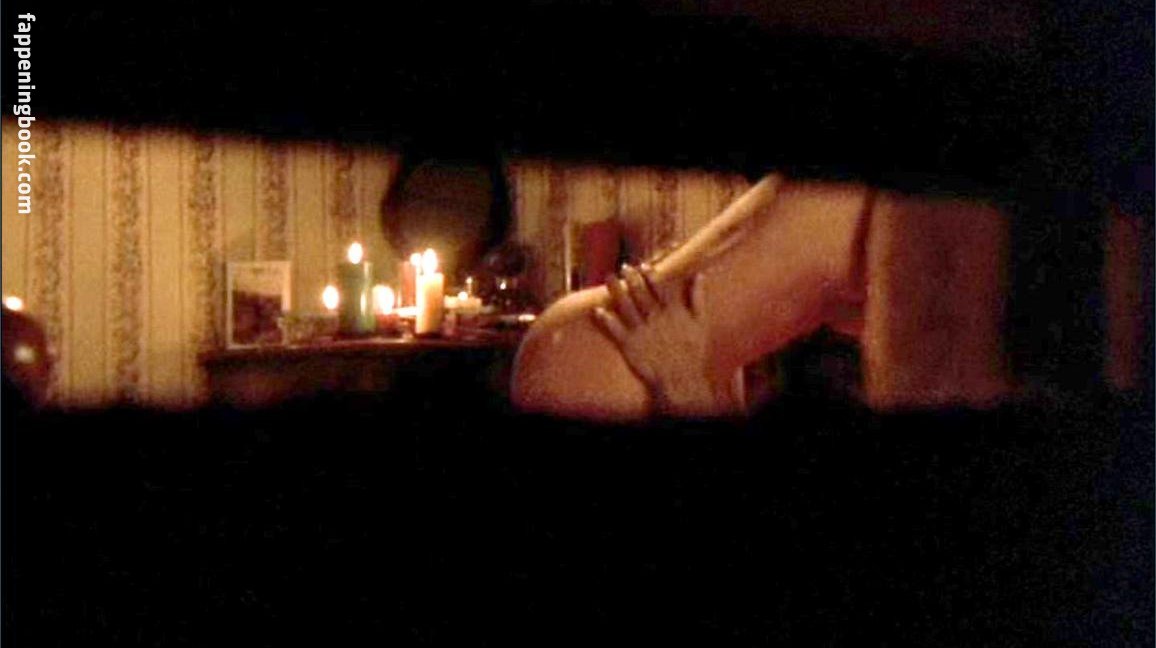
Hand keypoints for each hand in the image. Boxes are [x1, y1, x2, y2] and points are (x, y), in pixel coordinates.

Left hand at [593, 265, 732, 416]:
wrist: (681, 379)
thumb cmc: (692, 351)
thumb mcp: (700, 322)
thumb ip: (697, 297)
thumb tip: (699, 274)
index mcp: (672, 311)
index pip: (659, 287)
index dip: (650, 275)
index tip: (642, 265)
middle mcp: (656, 318)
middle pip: (640, 293)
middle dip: (631, 278)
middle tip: (623, 267)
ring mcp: (642, 331)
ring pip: (626, 307)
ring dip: (616, 292)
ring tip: (608, 278)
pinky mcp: (630, 345)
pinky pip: (616, 330)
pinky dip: (607, 320)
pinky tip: (598, 310)